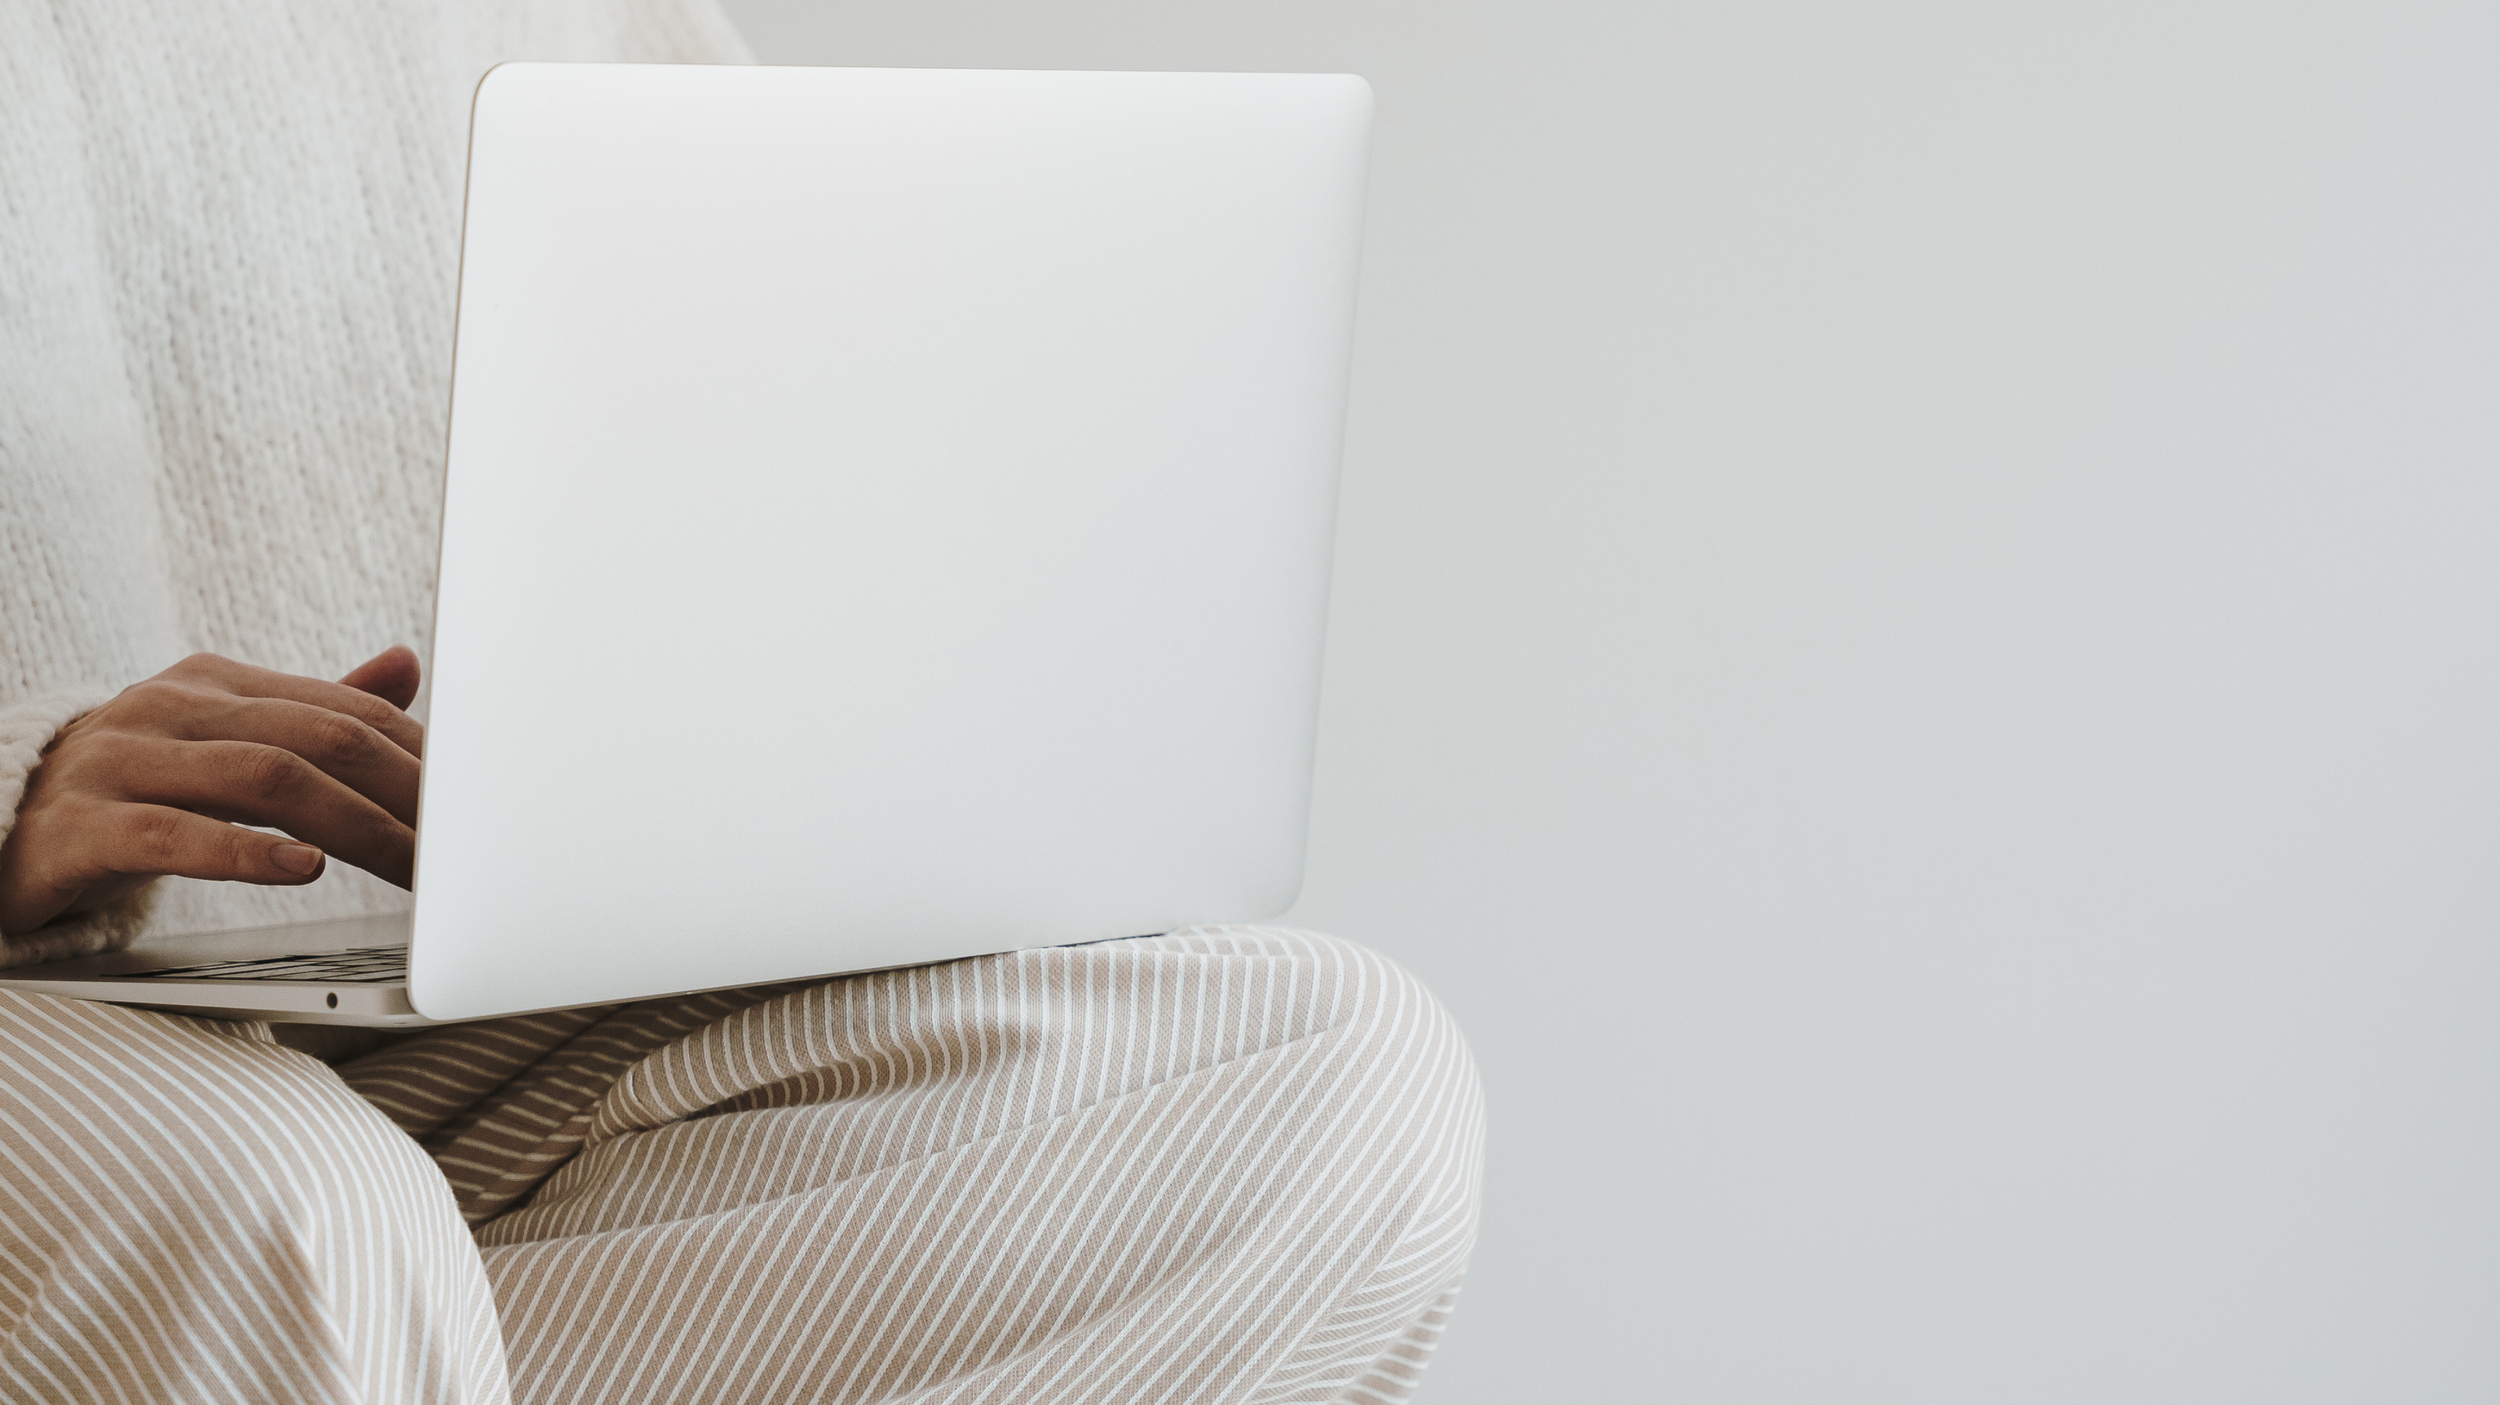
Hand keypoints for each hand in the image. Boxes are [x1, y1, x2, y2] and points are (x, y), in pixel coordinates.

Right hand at [0, 648, 424, 938]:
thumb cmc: (130, 794)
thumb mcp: (224, 745)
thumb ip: (314, 713)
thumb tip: (408, 664)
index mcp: (216, 685)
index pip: (345, 711)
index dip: (421, 758)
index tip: (481, 805)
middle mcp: (169, 708)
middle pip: (317, 740)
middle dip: (405, 795)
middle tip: (465, 847)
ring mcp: (119, 762)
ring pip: (259, 780)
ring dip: (354, 828)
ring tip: (412, 867)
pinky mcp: (78, 827)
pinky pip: (173, 834)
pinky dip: (246, 853)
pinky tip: (303, 871)